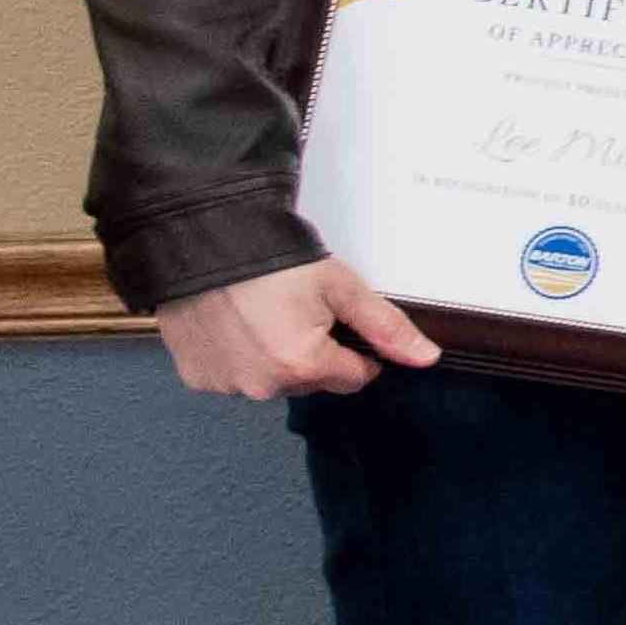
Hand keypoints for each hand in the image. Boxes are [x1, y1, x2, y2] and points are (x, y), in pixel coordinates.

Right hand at [157, 257, 440, 400]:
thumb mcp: (339, 285)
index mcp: (302, 365)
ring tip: (263, 312)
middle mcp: (263, 384)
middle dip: (314, 352)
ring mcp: (227, 384)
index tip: (338, 320)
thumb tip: (425, 357)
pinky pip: (235, 376)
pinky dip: (240, 356)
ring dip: (275, 356)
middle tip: (297, 309)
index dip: (356, 348)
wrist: (201, 240)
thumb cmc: (269, 259)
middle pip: (313, 380)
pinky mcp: (200, 377)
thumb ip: (384, 326)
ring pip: (274, 380)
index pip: (356, 377)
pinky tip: (235, 322)